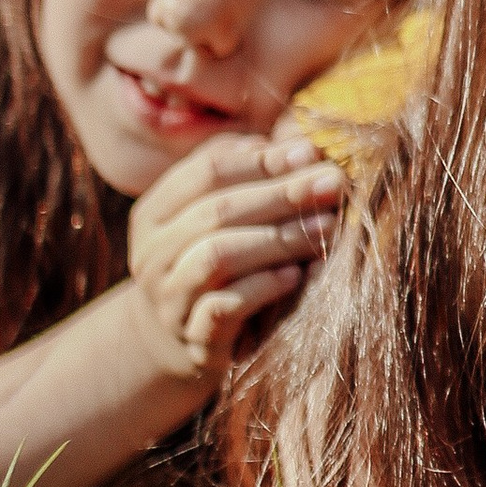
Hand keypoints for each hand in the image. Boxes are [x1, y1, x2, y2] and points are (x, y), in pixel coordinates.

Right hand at [125, 129, 343, 381]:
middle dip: (281, 194)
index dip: (261, 159)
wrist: (179, 341)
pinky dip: (264, 287)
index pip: (207, 171)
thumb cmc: (213, 262)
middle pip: (216, 211)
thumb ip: (246, 177)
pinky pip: (224, 306)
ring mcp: (168, 297)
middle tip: (332, 184)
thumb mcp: (219, 217)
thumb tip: (299, 145)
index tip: (310, 152)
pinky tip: (297, 274)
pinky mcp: (193, 338)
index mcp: (156, 211)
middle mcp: (152, 252)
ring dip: (278, 238)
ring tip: (326, 227)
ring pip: (217, 256)